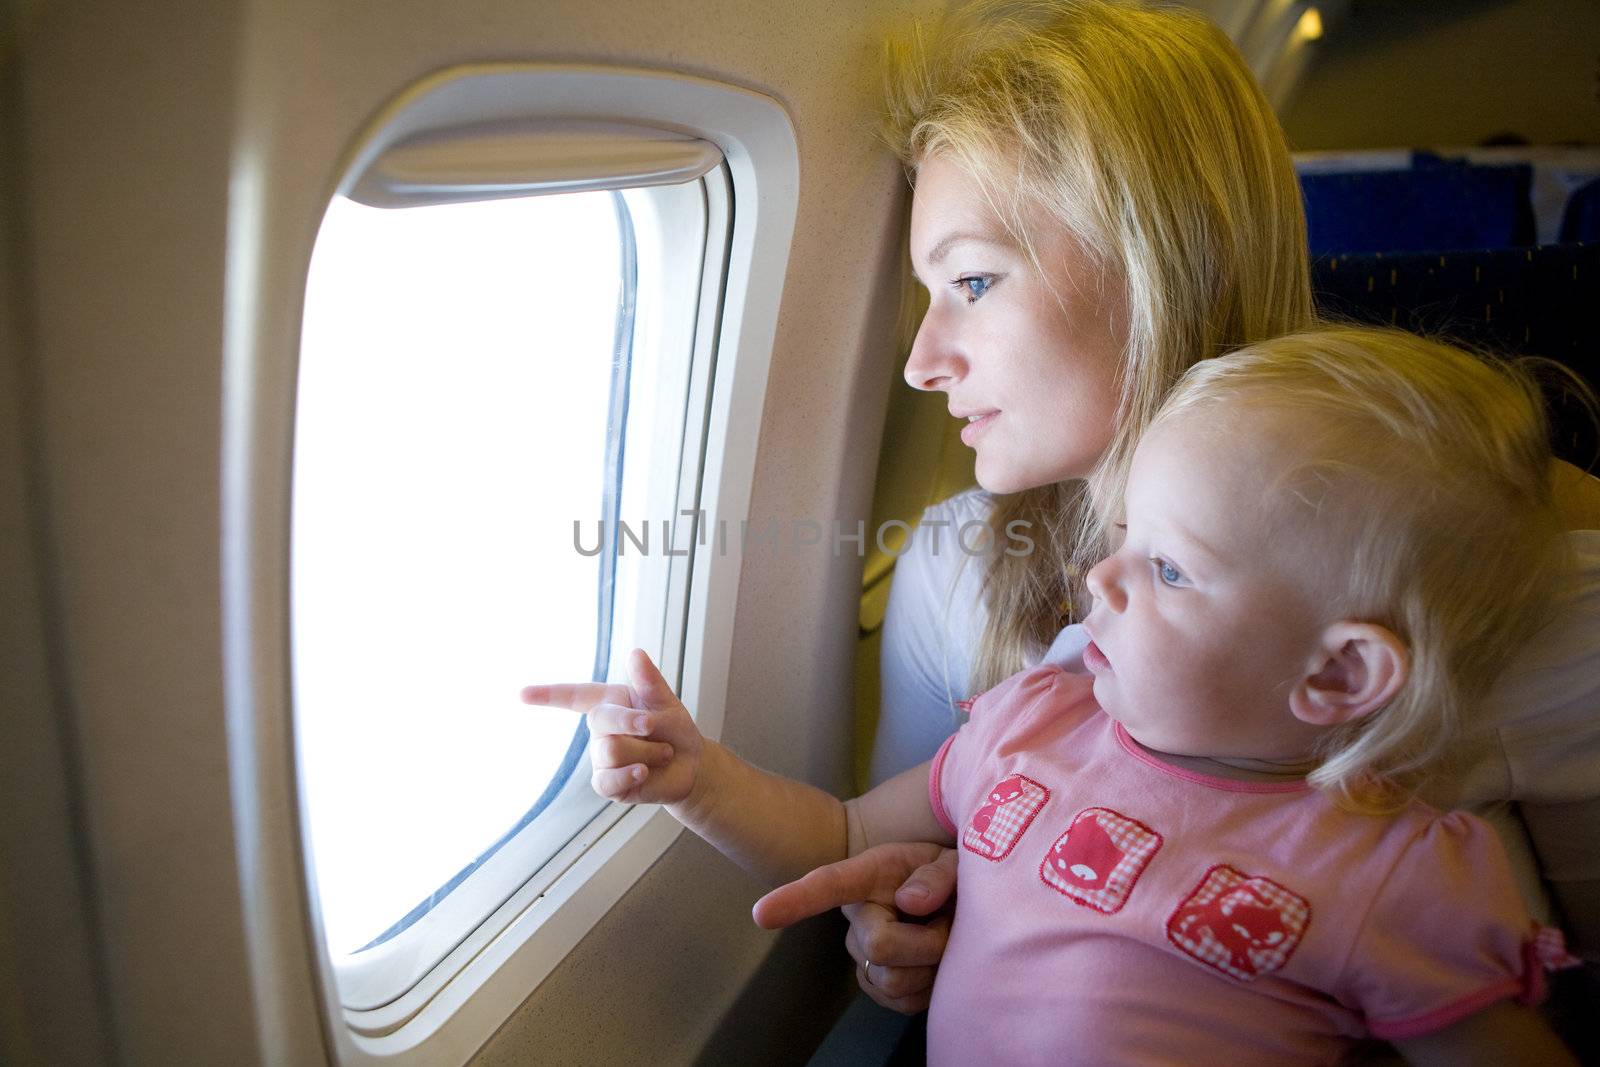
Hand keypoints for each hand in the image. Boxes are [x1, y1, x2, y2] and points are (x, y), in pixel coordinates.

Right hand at [520, 648, 701, 804]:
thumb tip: (635, 653)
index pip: (573, 696)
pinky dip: (631, 775)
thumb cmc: (675, 729)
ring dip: (646, 751)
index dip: (548, 695)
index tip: (522, 694)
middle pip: (600, 721)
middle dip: (632, 722)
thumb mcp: (666, 702)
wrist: (691, 766)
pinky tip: (645, 772)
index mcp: (610, 702)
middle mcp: (599, 729)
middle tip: (655, 726)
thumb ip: (650, 681)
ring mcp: (600, 758)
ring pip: (610, 751)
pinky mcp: (606, 783)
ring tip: (661, 753)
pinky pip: (608, 780)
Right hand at [753, 842, 957, 1012]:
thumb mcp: (951, 861)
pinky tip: (932, 964)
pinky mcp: (878, 984)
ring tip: (944, 940)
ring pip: (894, 981)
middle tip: (950, 923)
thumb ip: (936, 875)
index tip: (762, 914)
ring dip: (932, 966)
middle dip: (928, 942)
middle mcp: (857, 915)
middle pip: (880, 946)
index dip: (795, 900)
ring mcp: (864, 952)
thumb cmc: (949, 876)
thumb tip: (909, 902)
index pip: (827, 885)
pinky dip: (929, 988)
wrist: (960, 903)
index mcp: (868, 875)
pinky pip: (902, 1002)